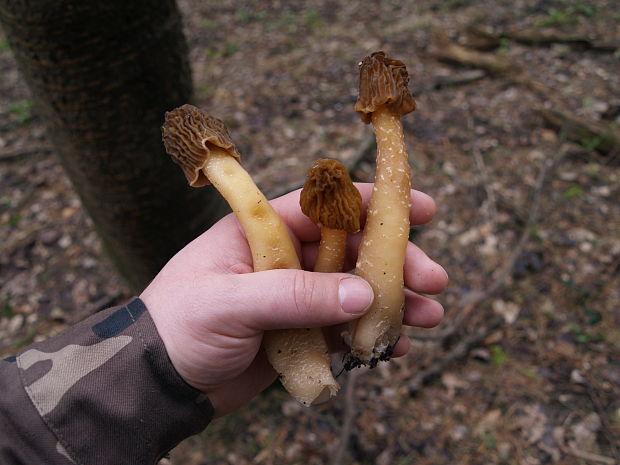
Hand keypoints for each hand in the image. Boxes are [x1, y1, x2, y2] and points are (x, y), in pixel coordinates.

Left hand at [141, 184, 447, 416]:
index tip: (421, 208)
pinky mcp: (299, 335)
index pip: (326, 208)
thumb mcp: (232, 303)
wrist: (157, 383)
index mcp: (261, 233)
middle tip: (433, 279)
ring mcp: (294, 299)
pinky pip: (344, 330)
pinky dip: (370, 336)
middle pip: (351, 251)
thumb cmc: (179, 327)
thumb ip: (295, 295)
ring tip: (429, 316)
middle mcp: (283, 260)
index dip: (373, 204)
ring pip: (354, 292)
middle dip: (394, 262)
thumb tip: (362, 294)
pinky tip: (396, 345)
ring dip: (392, 301)